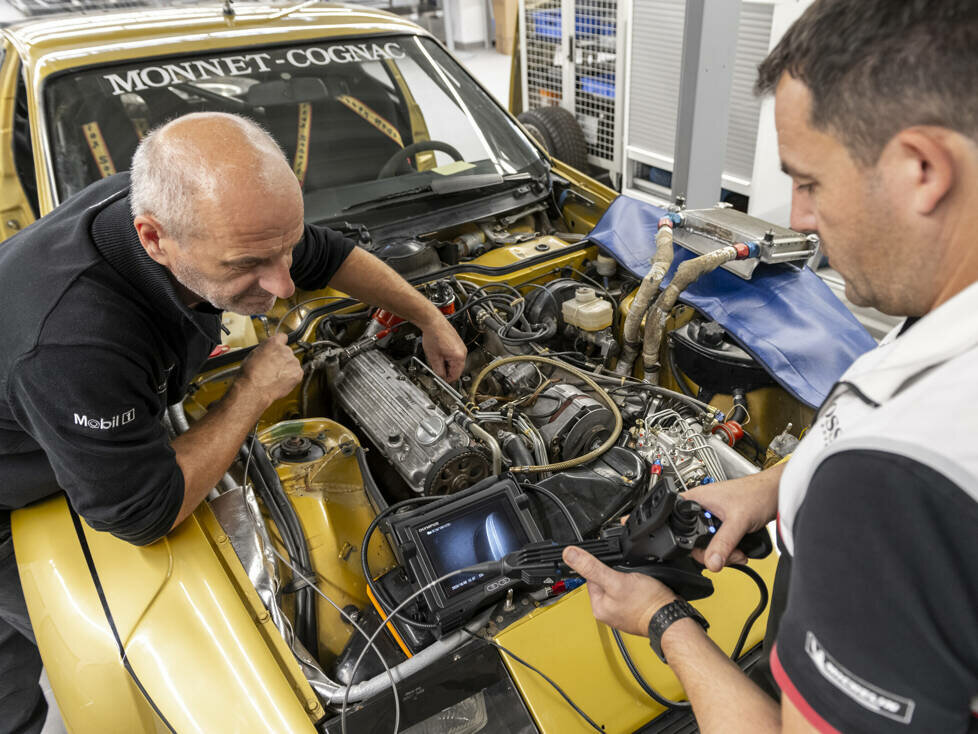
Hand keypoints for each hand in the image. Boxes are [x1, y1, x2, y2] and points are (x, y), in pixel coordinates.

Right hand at [236, 334, 302, 404]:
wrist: (254, 389)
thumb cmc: (250, 374)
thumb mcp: (253, 354)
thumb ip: (266, 350)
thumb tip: (268, 352)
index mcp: (274, 343)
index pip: (282, 337)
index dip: (280, 344)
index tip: (280, 348)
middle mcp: (285, 350)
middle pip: (287, 352)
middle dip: (282, 359)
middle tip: (273, 368)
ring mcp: (293, 361)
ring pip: (292, 363)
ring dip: (287, 368)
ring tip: (276, 376)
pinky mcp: (298, 373)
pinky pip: (297, 373)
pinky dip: (291, 377)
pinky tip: (281, 380)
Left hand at [421, 317, 466, 381]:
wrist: (433, 322)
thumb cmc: (434, 335)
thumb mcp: (433, 357)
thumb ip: (438, 370)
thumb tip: (441, 377)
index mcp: (459, 357)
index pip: (455, 375)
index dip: (446, 379)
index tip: (440, 380)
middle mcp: (463, 352)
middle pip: (457, 369)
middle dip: (447, 371)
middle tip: (436, 369)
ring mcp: (461, 347)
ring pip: (455, 362)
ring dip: (447, 364)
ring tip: (437, 358)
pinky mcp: (458, 344)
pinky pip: (455, 355)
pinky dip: (448, 357)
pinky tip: (440, 353)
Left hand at [562, 546, 677, 636]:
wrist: (671, 618)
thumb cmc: (647, 604)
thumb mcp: (616, 580)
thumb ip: (591, 567)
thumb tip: (569, 554)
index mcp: (598, 606)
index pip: (590, 577)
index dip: (601, 566)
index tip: (613, 564)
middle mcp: (608, 612)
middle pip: (605, 580)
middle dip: (617, 573)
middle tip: (630, 576)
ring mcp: (622, 612)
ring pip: (619, 586)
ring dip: (628, 579)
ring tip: (639, 583)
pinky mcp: (635, 611)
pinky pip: (631, 593)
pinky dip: (637, 588)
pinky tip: (644, 588)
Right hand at [682, 468, 779, 572]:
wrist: (776, 494)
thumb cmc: (757, 493)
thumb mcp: (737, 521)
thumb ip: (723, 544)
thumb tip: (711, 562)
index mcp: (695, 500)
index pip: (678, 526)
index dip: (688, 542)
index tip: (705, 551)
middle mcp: (701, 508)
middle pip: (695, 541)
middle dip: (712, 553)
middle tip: (726, 554)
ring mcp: (712, 517)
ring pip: (708, 545)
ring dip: (724, 554)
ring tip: (738, 552)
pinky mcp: (724, 524)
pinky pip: (719, 543)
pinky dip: (729, 550)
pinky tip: (739, 549)